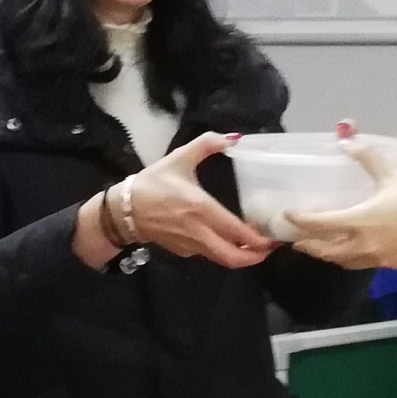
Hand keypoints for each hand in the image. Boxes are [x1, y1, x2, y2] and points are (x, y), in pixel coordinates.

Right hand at [120, 132, 275, 268]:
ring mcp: (190, 245)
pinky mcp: (183, 252)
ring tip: (254, 246)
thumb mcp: (179, 158)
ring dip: (241, 256)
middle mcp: (198, 231)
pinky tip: (229, 241)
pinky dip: (223, 252)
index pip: (235, 231)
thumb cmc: (153, 183)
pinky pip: (209, 255)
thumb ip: (207, 144)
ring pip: (222, 259)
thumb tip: (235, 137)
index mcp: (200, 208)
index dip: (257, 240)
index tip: (272, 237)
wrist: (123, 209)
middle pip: (232, 257)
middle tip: (268, 248)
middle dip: (254, 257)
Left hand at [290, 133, 396, 268]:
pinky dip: (350, 257)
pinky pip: (363, 263)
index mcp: (361, 221)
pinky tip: (352, 249)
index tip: (287, 216)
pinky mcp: (394, 263)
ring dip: (329, 254)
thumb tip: (347, 141)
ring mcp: (380, 257)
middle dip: (309, 244)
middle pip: (327, 250)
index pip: (320, 225)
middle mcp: (365, 244)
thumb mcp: (393, 174)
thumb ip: (367, 158)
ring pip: (344, 261)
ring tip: (320, 246)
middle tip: (296, 238)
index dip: (300, 221)